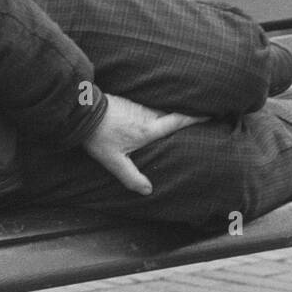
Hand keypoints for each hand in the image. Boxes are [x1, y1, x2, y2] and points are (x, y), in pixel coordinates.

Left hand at [82, 94, 208, 194]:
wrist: (81, 111)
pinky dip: (157, 106)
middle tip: (205, 111)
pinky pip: (148, 104)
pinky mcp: (128, 100)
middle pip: (172, 112)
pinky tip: (156, 110)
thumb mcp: (114, 162)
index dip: (195, 117)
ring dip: (172, 108)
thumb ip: (131, 177)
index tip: (211, 114)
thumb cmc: (98, 137)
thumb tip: (148, 191)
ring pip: (160, 107)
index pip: (177, 121)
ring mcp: (137, 105)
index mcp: (147, 129)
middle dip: (188, 112)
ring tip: (183, 111)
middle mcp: (146, 114)